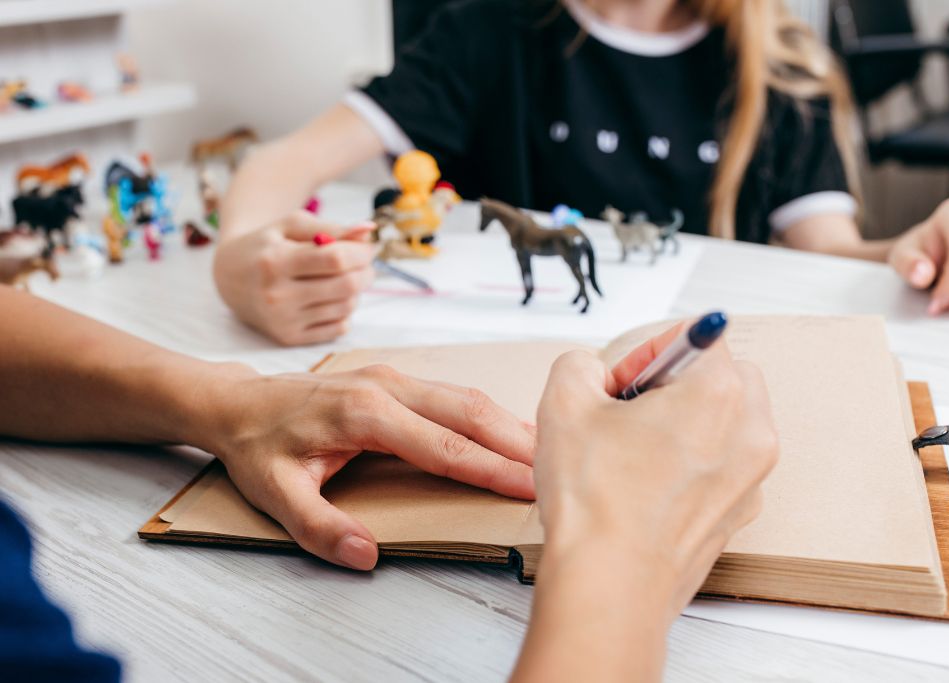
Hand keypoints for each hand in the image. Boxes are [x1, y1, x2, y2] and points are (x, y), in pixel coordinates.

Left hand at [204, 364, 535, 570]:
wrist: (238, 402)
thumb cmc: (258, 446)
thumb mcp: (276, 493)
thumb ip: (319, 526)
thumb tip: (366, 555)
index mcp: (362, 413)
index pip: (444, 446)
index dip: (490, 469)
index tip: (530, 486)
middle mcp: (385, 386)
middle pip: (468, 411)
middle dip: (516, 441)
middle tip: (557, 467)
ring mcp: (392, 377)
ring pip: (465, 397)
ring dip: (507, 424)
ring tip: (544, 452)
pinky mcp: (394, 378)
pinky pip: (452, 395)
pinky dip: (486, 415)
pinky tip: (505, 433)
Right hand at [213, 210, 376, 344]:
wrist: (230, 277)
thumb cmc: (266, 245)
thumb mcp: (291, 226)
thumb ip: (331, 228)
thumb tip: (368, 231)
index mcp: (276, 261)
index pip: (335, 259)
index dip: (361, 252)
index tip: (367, 247)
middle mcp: (277, 294)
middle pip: (345, 286)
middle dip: (365, 272)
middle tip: (364, 263)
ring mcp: (282, 320)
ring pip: (346, 307)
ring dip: (357, 291)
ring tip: (346, 278)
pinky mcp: (288, 337)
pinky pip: (338, 328)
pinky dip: (345, 311)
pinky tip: (334, 298)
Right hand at [533, 325, 777, 614]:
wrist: (609, 586)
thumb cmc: (597, 506)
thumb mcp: (564, 402)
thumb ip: (580, 364)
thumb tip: (593, 373)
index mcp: (719, 394)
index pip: (699, 337)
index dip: (647, 352)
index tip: (622, 381)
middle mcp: (749, 434)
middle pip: (724, 376)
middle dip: (677, 382)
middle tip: (631, 408)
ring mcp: (749, 480)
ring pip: (726, 424)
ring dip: (686, 422)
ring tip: (634, 450)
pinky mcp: (736, 515)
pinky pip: (721, 468)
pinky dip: (691, 465)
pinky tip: (645, 485)